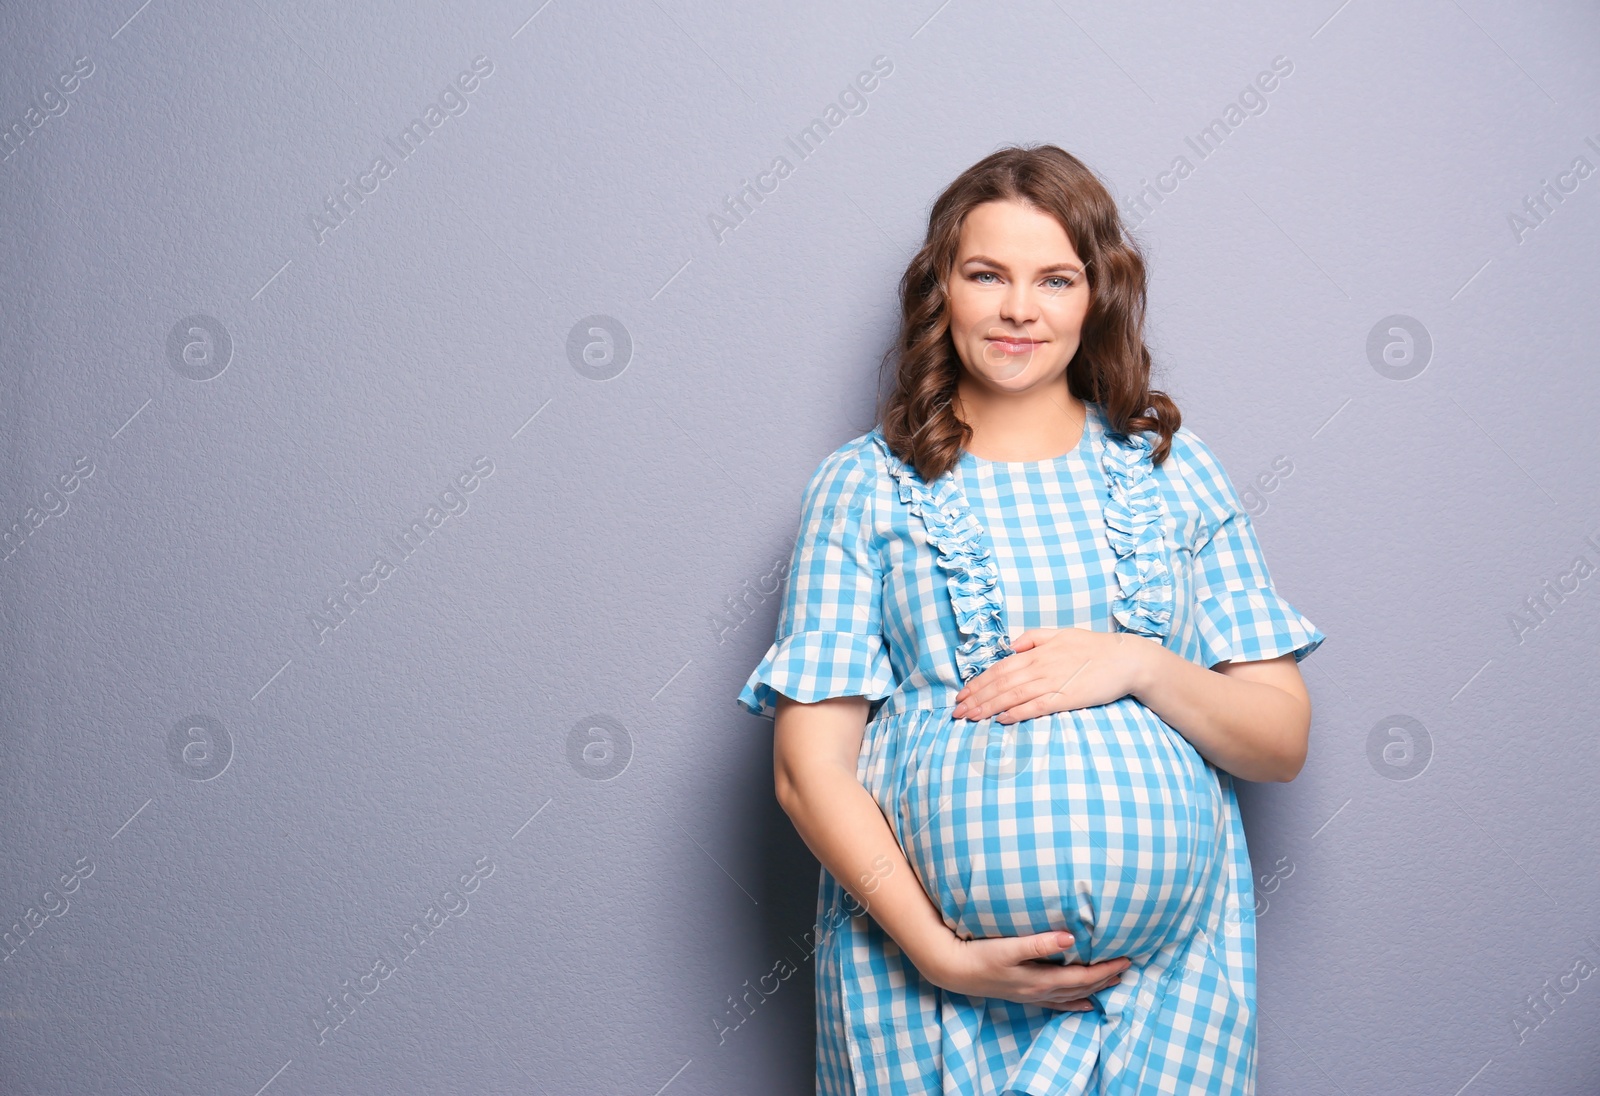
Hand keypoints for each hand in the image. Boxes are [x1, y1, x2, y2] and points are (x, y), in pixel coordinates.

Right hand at [917, 928, 1131, 1010]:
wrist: (955, 970)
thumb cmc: (981, 954)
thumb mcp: (1009, 947)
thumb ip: (1039, 943)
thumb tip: (1070, 938)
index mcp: (1041, 980)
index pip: (1083, 977)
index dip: (1106, 969)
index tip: (1126, 958)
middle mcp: (1041, 991)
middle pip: (1083, 988)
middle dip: (1107, 978)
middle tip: (1128, 967)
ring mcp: (1033, 996)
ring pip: (1073, 996)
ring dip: (1095, 989)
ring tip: (1114, 982)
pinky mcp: (1025, 995)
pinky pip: (1058, 1003)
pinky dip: (1075, 1003)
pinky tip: (1084, 1004)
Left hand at [951, 627, 1155, 723]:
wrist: (1125, 659)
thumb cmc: (1093, 647)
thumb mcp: (1061, 633)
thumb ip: (1034, 637)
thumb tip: (1010, 646)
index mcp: (1037, 651)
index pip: (999, 668)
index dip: (978, 682)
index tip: (962, 695)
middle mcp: (1040, 666)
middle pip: (1000, 683)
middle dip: (976, 697)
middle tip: (957, 712)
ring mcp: (1052, 682)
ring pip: (1012, 696)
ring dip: (989, 707)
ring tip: (971, 717)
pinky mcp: (1066, 697)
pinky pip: (1036, 706)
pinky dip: (1017, 713)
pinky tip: (1001, 720)